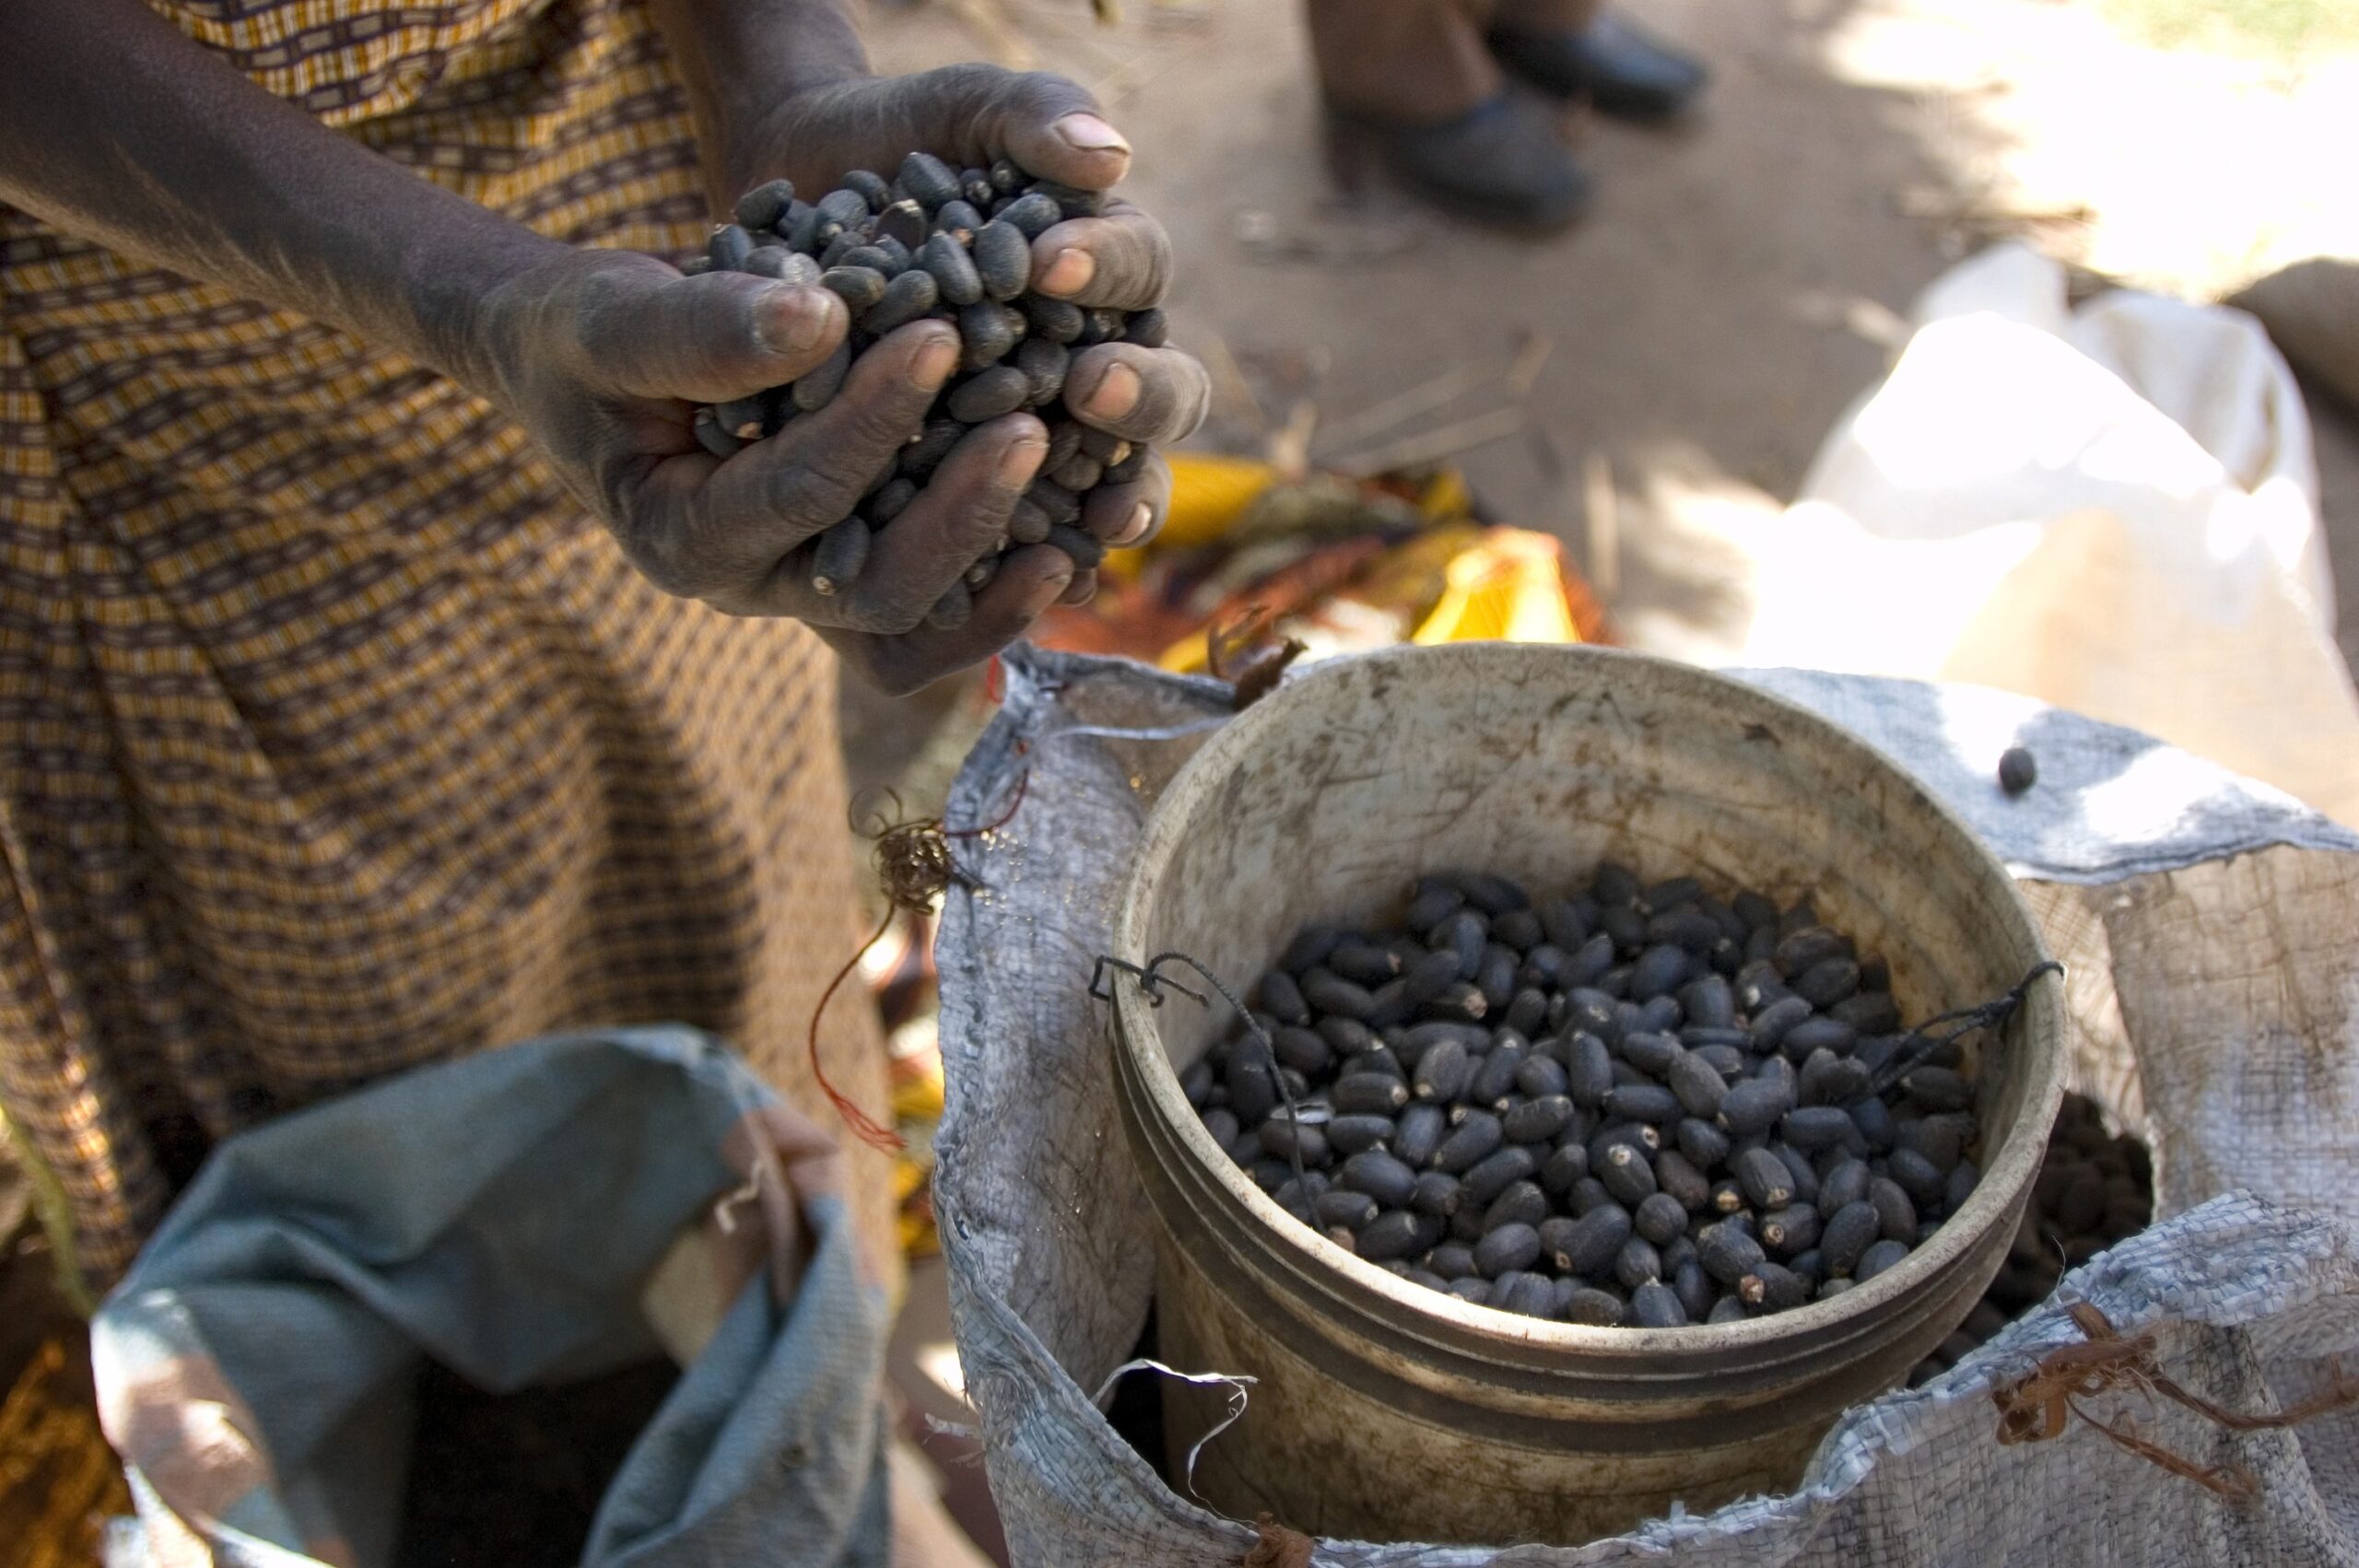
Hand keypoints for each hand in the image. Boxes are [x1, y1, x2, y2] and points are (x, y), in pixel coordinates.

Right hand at [476, 247, 1074, 693]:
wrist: (586, 363)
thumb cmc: (584, 334)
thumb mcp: (612, 315)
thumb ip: (699, 326)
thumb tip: (817, 318)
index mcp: (684, 539)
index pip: (798, 493)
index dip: (871, 422)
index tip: (937, 337)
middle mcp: (753, 587)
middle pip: (874, 593)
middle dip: (959, 516)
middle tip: (1031, 428)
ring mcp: (808, 589)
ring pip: (918, 624)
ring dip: (1000, 572)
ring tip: (1084, 517)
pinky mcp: (856, 566)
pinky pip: (941, 610)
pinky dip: (1005, 581)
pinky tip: (1077, 530)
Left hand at [732, 63, 1209, 577]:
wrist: (793, 204)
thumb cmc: (889, 145)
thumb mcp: (957, 111)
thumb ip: (1033, 116)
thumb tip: (1110, 155)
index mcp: (1105, 271)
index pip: (1139, 269)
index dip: (1108, 268)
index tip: (1051, 264)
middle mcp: (1096, 355)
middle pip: (1160, 391)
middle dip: (1140, 397)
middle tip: (1092, 389)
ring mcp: (1052, 431)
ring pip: (1115, 476)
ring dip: (1121, 494)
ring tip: (1107, 515)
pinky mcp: (986, 491)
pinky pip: (1038, 539)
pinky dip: (1044, 561)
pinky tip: (1043, 578)